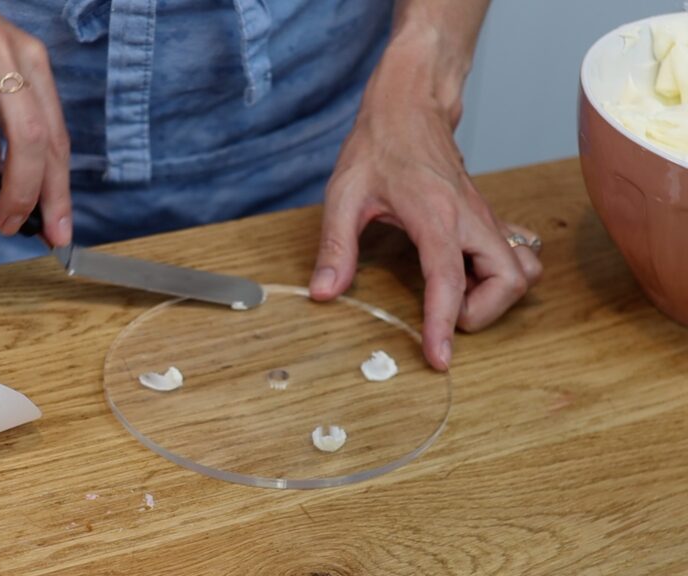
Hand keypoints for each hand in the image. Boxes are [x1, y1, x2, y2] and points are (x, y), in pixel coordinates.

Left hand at [308, 33, 541, 370]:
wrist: (410, 104)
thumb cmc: (378, 145)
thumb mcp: (344, 194)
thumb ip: (336, 246)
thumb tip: (324, 292)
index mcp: (435, 215)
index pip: (449, 280)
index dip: (443, 324)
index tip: (439, 358)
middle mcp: (470, 218)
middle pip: (510, 279)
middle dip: (484, 312)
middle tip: (444, 315)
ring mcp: (484, 217)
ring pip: (524, 268)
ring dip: (498, 295)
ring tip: (457, 296)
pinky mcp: (487, 216)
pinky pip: (518, 252)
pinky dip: (503, 274)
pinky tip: (468, 274)